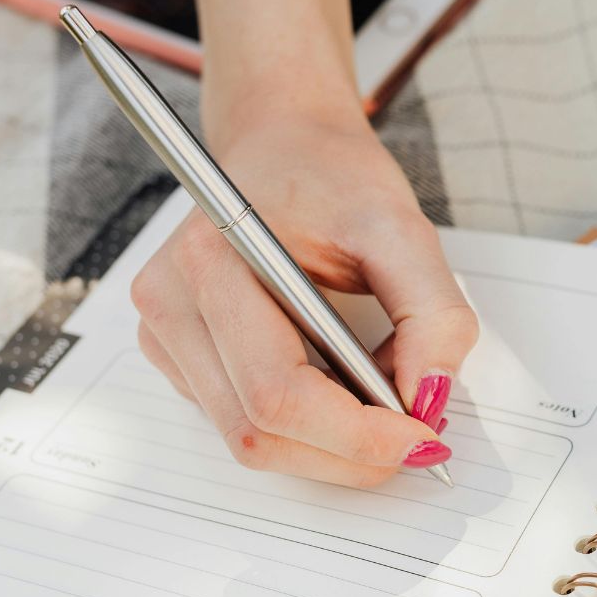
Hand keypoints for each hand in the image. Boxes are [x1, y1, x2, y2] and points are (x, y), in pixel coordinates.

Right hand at [129, 114, 477, 486]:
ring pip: (250, 440)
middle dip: (350, 453)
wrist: (283, 143)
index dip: (356, 436)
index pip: (277, 394)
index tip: (423, 437)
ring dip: (330, 445)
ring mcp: (164, 334)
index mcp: (212, 261)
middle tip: (418, 435)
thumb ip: (432, 313)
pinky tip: (344, 387)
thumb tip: (431, 400)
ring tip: (384, 400)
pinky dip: (307, 426)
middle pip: (259, 433)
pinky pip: (242, 421)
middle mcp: (170, 303)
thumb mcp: (401, 229)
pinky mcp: (177, 355)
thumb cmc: (332, 176)